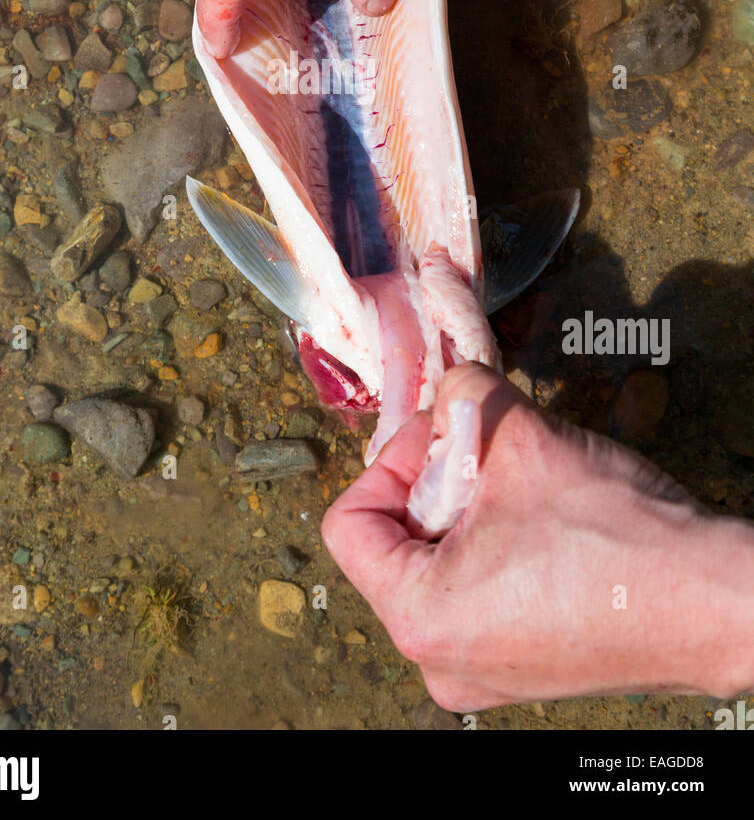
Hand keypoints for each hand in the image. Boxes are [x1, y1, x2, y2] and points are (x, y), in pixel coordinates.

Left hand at [322, 362, 753, 712]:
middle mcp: (439, 662)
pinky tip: (545, 522)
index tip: (442, 438)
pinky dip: (496, 547)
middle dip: (434, 483)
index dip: (391, 462)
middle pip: (394, 544)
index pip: (349, 525)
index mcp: (419, 618)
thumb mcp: (518, 435)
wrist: (712, 601)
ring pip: (437, 566)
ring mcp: (482, 673)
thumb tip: (445, 389)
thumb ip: (460, 396)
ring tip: (521, 486)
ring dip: (469, 512)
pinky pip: (477, 593)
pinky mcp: (521, 668)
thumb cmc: (618, 536)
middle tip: (484, 452)